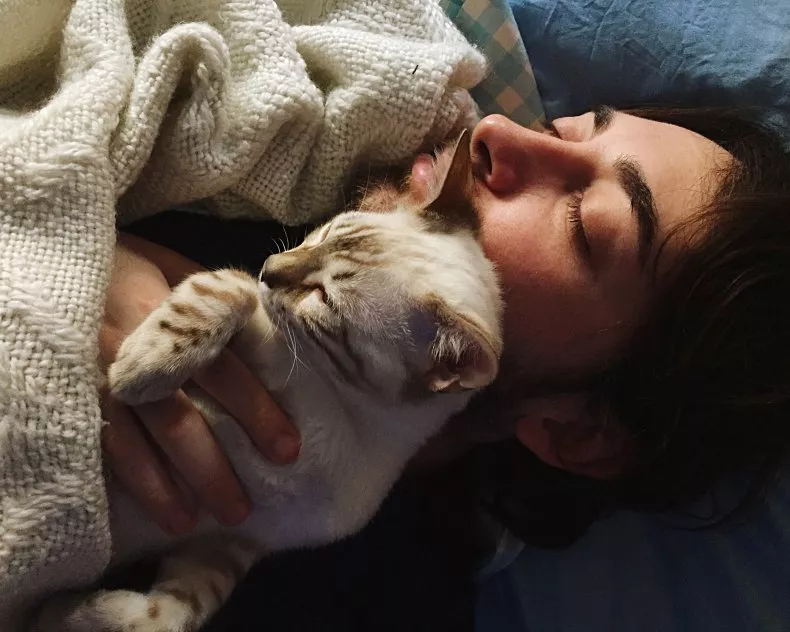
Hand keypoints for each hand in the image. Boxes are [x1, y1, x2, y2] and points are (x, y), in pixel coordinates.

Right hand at [100, 233, 299, 534]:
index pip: (221, 367)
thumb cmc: (128, 267)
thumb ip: (217, 303)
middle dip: (212, 467)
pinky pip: (104, 445)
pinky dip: (134, 480)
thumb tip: (273, 337)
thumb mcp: (176, 269)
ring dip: (172, 487)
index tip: (287, 447)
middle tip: (244, 506)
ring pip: (138, 441)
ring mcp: (97, 375)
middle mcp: (131, 349)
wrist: (52, 262)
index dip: (255, 409)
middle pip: (177, 417)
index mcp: (168, 314)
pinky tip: (161, 507)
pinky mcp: (74, 393)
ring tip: (202, 519)